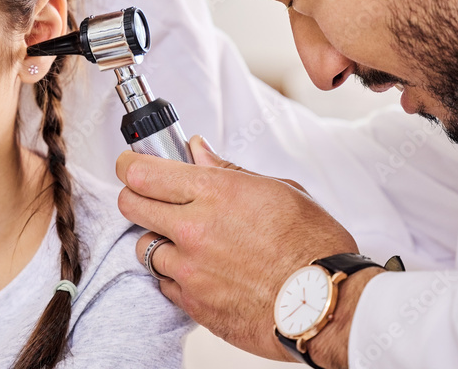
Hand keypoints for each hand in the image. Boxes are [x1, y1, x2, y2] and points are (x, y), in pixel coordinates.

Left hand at [117, 136, 373, 366]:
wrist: (327, 305)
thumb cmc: (313, 246)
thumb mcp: (278, 190)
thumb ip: (228, 170)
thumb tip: (197, 151)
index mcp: (215, 193)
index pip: (143, 172)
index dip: (130, 164)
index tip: (130, 163)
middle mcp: (194, 229)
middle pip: (131, 204)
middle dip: (135, 196)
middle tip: (149, 195)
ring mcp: (189, 269)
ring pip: (144, 246)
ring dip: (157, 238)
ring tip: (186, 239)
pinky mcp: (193, 304)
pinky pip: (163, 282)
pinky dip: (173, 274)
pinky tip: (199, 269)